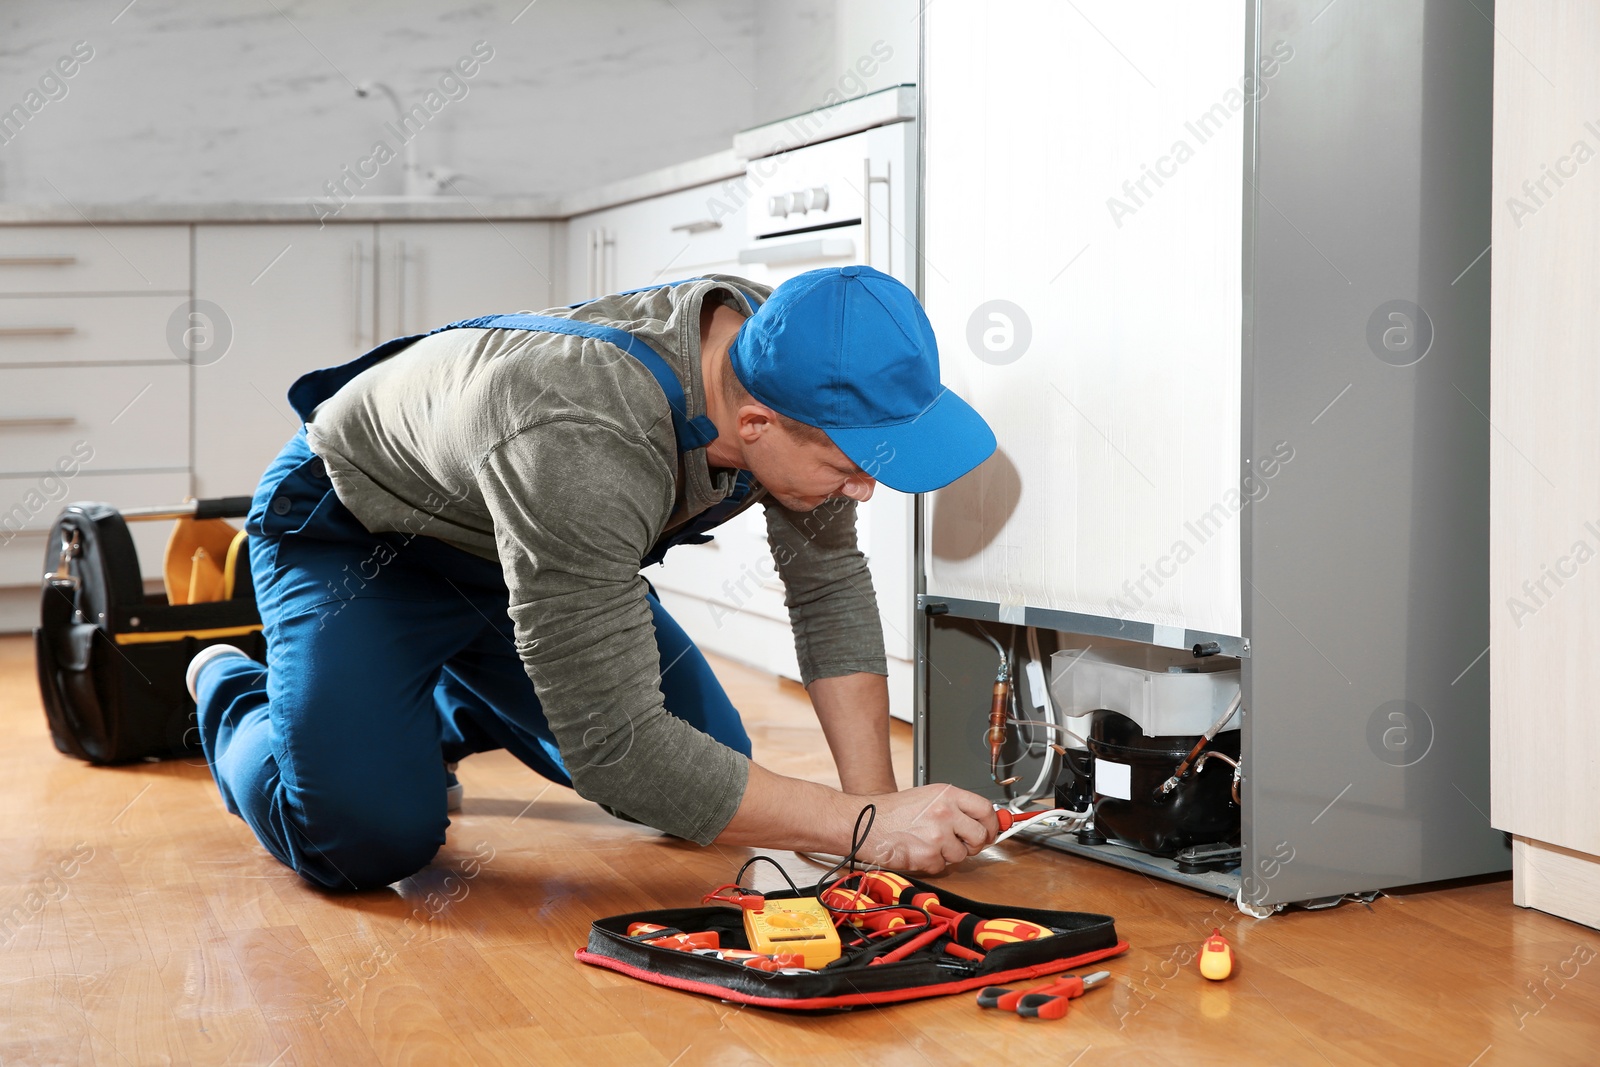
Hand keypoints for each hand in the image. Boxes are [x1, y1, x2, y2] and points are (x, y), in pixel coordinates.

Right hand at [854, 784, 997, 873]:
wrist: (865, 823)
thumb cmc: (893, 811)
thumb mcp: (928, 797)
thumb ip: (955, 807)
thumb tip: (982, 820)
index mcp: (947, 794)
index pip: (985, 809)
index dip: (992, 823)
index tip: (990, 830)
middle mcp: (945, 813)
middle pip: (979, 835)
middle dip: (974, 844)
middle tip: (963, 843)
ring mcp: (937, 835)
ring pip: (962, 854)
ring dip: (950, 854)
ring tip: (931, 844)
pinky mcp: (928, 855)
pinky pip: (943, 866)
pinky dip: (933, 863)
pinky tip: (919, 851)